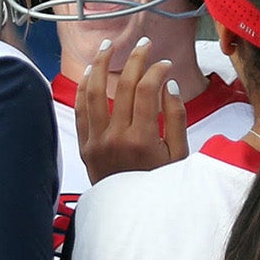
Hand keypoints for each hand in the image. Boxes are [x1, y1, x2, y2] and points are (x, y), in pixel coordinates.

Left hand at [77, 37, 188, 183]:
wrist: (134, 215)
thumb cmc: (161, 184)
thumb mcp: (179, 156)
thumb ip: (176, 118)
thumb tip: (169, 84)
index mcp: (142, 140)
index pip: (146, 91)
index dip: (157, 71)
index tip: (166, 64)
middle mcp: (115, 138)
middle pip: (122, 86)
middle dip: (136, 60)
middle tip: (145, 44)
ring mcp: (96, 142)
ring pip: (94, 92)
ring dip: (102, 64)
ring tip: (110, 45)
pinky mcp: (85, 147)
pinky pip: (81, 110)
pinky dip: (84, 88)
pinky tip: (92, 71)